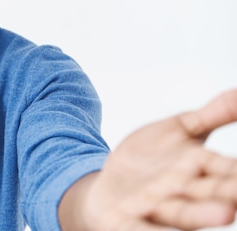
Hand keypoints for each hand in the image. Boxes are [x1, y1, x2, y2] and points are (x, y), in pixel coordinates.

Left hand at [84, 88, 236, 229]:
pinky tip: (162, 227)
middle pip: (210, 193)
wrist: (109, 185)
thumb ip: (214, 115)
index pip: (228, 170)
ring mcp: (156, 208)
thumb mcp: (181, 130)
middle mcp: (184, 193)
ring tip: (227, 212)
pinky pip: (140, 229)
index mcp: (201, 170)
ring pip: (182, 213)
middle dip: (230, 192)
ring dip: (201, 213)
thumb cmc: (152, 161)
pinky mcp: (127, 221)